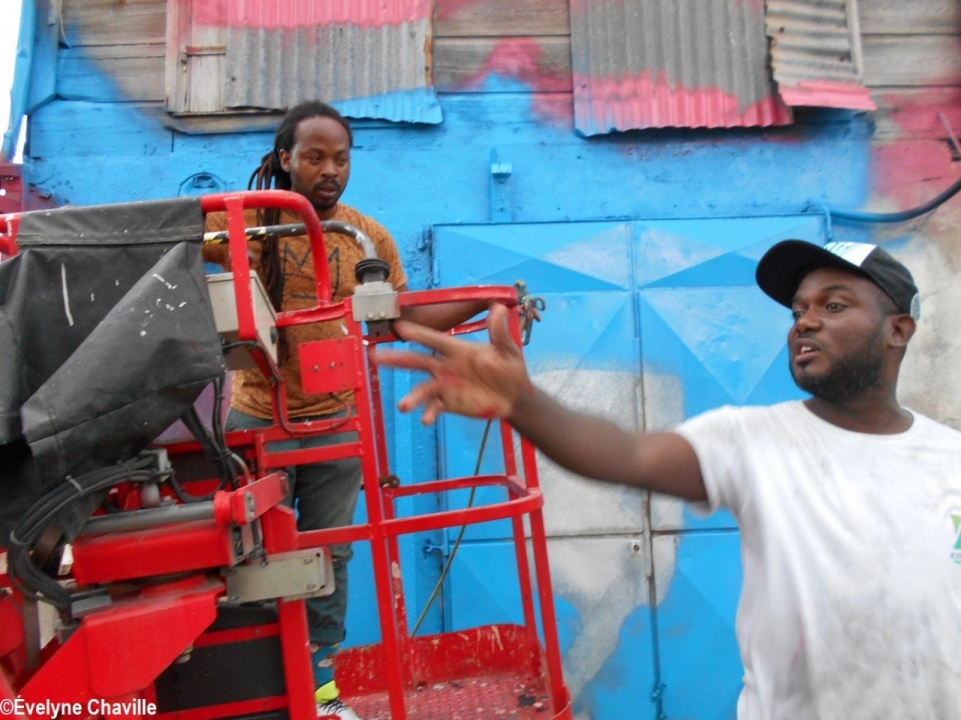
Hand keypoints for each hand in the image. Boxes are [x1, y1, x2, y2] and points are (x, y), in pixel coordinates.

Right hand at [373, 304, 532, 424]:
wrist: (514, 397)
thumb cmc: (510, 369)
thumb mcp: (507, 350)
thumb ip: (498, 332)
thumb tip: (500, 307)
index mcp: (458, 350)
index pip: (435, 340)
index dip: (419, 334)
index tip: (400, 328)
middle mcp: (446, 366)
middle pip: (418, 361)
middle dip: (397, 359)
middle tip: (375, 356)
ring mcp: (445, 385)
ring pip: (422, 388)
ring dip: (412, 396)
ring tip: (403, 405)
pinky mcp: (448, 402)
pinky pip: (434, 407)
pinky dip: (428, 412)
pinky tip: (425, 419)